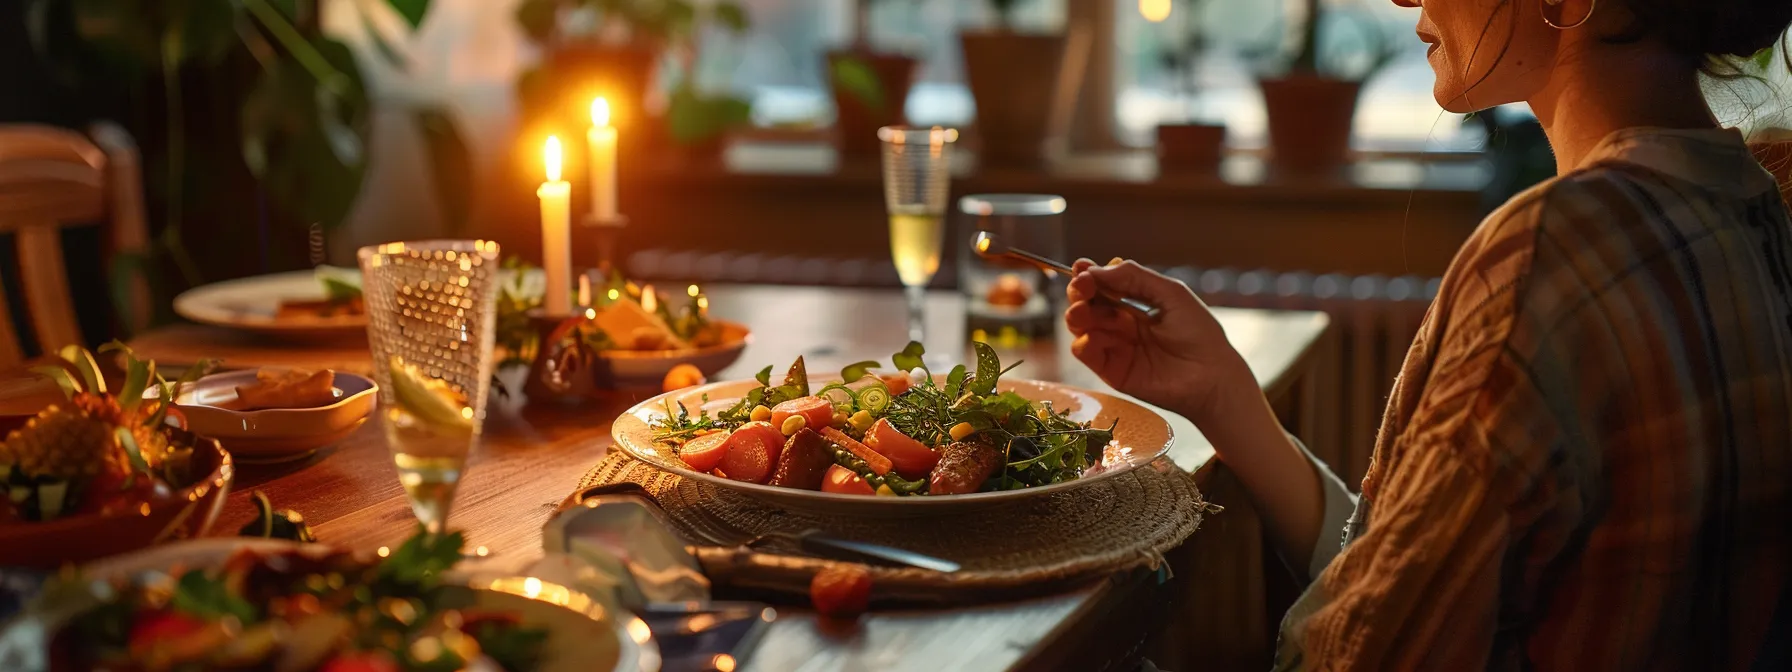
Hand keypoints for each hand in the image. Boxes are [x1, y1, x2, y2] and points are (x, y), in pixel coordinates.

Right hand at [1064, 259, 1252, 425]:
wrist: (1211, 375)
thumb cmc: (1199, 333)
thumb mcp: (1171, 293)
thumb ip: (1134, 277)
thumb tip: (1096, 269)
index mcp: (1135, 303)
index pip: (1103, 285)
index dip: (1089, 275)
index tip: (1081, 268)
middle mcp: (1121, 323)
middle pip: (1087, 303)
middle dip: (1079, 292)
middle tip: (1081, 287)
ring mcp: (1115, 346)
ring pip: (1081, 326)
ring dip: (1077, 315)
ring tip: (1083, 311)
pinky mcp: (1112, 370)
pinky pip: (1086, 353)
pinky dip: (1083, 342)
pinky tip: (1093, 336)